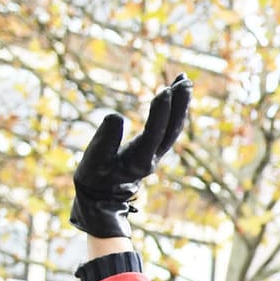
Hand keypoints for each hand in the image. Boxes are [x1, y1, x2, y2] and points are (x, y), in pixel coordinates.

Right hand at [70, 75, 191, 237]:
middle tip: (186, 80)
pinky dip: (173, 110)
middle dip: (180, 104)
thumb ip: (105, 139)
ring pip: (173, 128)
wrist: (101, 199)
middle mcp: (153, 157)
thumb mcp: (93, 160)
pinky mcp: (154, 150)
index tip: (166, 90)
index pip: (155, 133)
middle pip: (172, 129)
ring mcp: (156, 154)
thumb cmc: (94, 178)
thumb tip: (116, 115)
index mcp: (139, 161)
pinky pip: (168, 128)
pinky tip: (173, 93)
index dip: (161, 112)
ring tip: (185, 81)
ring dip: (180, 104)